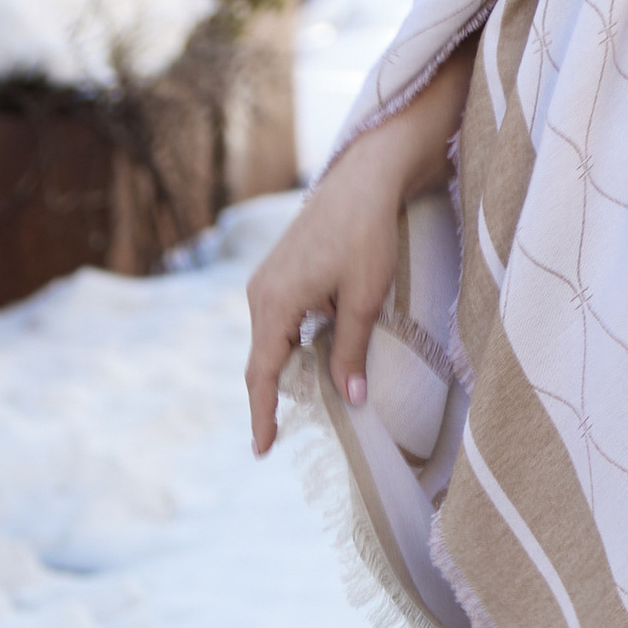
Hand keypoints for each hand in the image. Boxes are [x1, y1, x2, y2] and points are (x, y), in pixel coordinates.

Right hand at [242, 43, 472, 455]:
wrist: (365, 178)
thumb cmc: (367, 234)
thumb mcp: (364, 298)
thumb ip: (351, 350)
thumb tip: (351, 398)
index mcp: (275, 302)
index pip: (263, 373)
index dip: (263, 414)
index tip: (261, 449)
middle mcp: (260, 292)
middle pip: (261, 359)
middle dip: (270, 398)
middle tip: (276, 437)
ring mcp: (266, 280)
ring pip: (270, 340)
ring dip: (283, 370)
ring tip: (299, 404)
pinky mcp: (279, 271)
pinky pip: (277, 320)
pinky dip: (290, 345)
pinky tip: (312, 358)